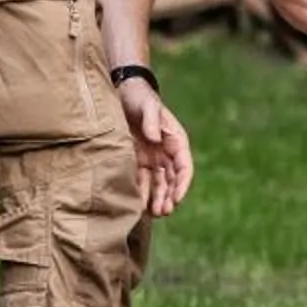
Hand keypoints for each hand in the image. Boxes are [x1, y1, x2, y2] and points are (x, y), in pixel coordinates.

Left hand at [117, 80, 195, 215]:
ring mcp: (152, 157)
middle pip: (172, 180)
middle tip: (164, 212)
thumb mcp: (147, 105)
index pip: (184, 167)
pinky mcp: (136, 160)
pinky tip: (138, 206)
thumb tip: (155, 139)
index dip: (182, 184)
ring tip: (154, 214)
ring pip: (158, 184)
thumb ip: (151, 120)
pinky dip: (141, 193)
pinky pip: (141, 180)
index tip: (177, 198)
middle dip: (169, 197)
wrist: (122, 91)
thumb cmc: (139, 96)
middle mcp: (166, 152)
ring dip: (157, 199)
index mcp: (175, 140)